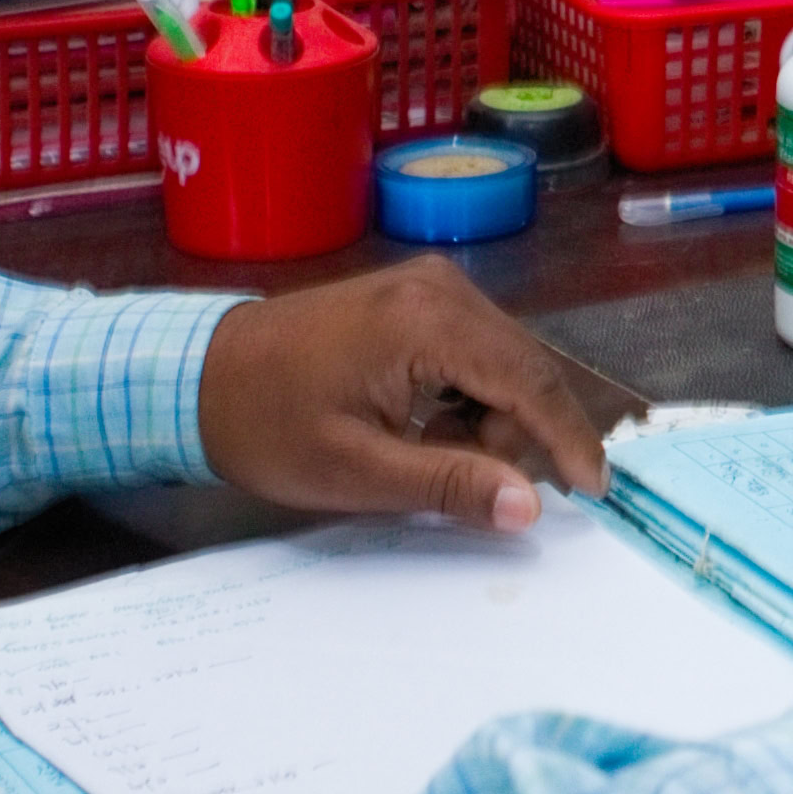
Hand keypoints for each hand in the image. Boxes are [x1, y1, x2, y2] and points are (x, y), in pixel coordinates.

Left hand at [194, 263, 617, 532]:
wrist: (198, 376)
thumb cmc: (270, 427)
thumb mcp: (359, 471)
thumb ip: (452, 485)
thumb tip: (530, 509)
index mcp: (428, 322)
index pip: (530, 382)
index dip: (568, 440)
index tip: (594, 493)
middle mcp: (441, 287)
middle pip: (525, 368)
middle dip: (518, 435)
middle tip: (477, 485)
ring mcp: (429, 285)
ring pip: (504, 361)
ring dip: (491, 417)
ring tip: (431, 453)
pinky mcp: (417, 295)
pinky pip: (476, 349)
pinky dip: (470, 395)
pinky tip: (426, 425)